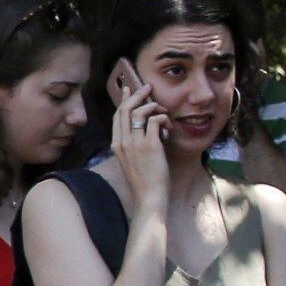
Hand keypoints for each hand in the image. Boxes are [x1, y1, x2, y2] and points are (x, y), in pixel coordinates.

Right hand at [109, 70, 171, 208]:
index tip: (130, 90)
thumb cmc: (143, 181)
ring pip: (141, 112)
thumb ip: (133, 145)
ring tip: (164, 114)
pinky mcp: (149, 145)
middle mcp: (122, 141)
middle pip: (126, 109)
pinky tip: (168, 130)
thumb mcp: (131, 161)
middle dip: (138, 95)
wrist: (148, 197)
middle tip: (149, 88)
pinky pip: (155, 121)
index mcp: (116, 145)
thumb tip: (145, 128)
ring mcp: (135, 143)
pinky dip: (164, 120)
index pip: (117, 116)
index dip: (124, 100)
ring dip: (155, 107)